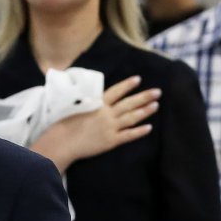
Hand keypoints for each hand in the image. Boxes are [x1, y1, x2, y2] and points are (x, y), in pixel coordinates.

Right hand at [41, 76, 158, 165]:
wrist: (63, 141)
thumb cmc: (65, 124)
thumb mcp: (77, 106)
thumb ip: (91, 102)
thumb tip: (99, 98)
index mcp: (97, 104)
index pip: (116, 91)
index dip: (127, 85)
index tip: (138, 79)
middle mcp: (106, 114)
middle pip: (129, 103)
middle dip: (144, 96)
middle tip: (158, 92)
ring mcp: (109, 127)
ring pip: (131, 118)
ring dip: (145, 111)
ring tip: (156, 105)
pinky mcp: (110, 141)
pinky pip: (128, 136)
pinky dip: (139, 132)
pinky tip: (149, 127)